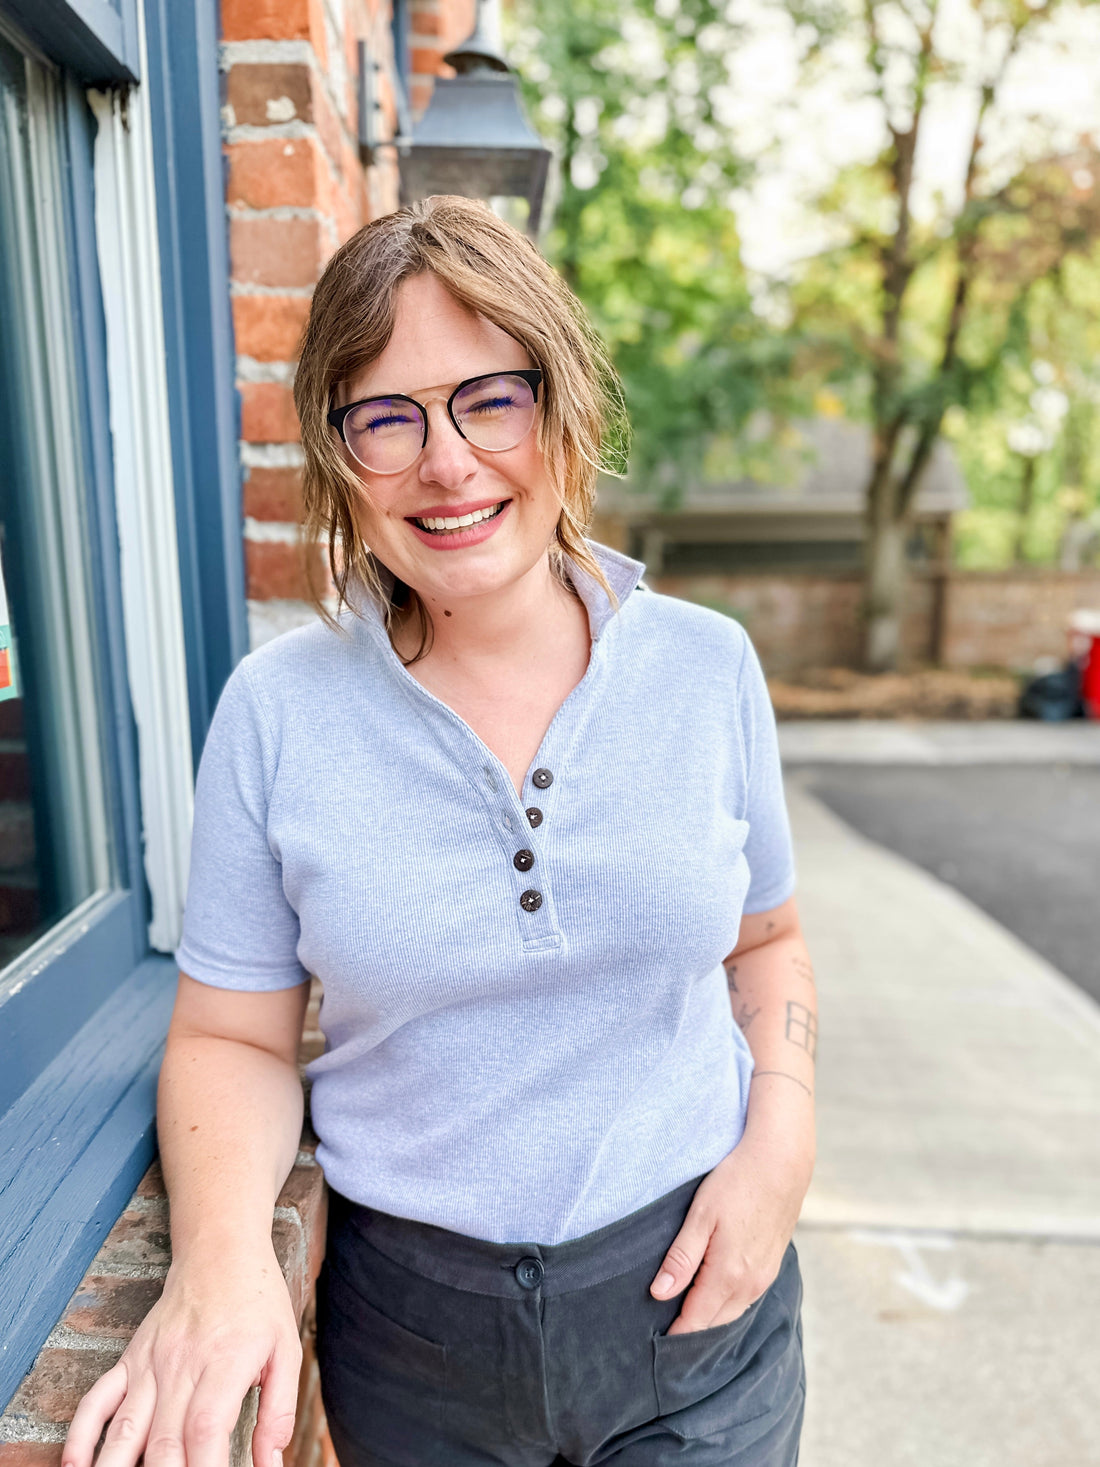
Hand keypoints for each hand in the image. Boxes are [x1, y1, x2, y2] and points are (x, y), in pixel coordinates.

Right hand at [62, 1243, 301, 1466]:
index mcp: (225, 1363)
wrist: (219, 1250)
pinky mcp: (130, 1360)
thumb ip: (279, 1409)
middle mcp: (181, 1366)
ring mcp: (149, 1364)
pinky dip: (81, 1436)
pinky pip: (96, 1401)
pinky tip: (77, 1465)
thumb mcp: (286, 1348)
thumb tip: (271, 1464)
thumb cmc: (257, 1301)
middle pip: (164, 1441)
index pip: (206, 1429)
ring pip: (124, 1429)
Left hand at [648, 1140, 804, 1335]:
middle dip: (691, 1329)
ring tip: (684, 1314)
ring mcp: (765, 1276)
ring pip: (732, 1312)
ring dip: (710, 1317)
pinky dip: (727, 1303)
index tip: (653, 1341)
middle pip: (714, 1322)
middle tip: (662, 1329)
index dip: (675, 1333)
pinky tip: (713, 1292)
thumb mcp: (700, 1215)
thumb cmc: (737, 1182)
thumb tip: (659, 1293)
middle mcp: (750, 1284)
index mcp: (728, 1275)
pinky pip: (746, 1297)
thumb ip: (681, 1258)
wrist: (782, 1161)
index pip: (696, 1320)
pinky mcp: (773, 1264)